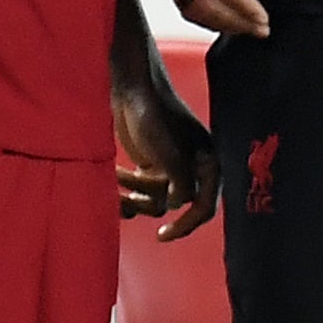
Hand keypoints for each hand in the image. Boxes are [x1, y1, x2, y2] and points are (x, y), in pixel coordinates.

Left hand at [113, 59, 217, 239]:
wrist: (131, 86)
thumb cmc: (156, 114)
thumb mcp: (172, 154)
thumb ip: (180, 185)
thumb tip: (177, 206)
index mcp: (207, 164)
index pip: (204, 207)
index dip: (186, 225)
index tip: (162, 236)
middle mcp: (192, 168)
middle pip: (174, 206)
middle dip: (147, 201)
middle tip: (128, 202)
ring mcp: (169, 167)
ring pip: (153, 200)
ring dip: (133, 193)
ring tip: (116, 176)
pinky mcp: (149, 164)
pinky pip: (141, 192)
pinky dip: (127, 192)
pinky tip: (115, 183)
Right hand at [151, 0, 279, 37]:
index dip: (246, 8)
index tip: (263, 19)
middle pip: (209, 4)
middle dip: (236, 22)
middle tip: (259, 29)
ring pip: (193, 10)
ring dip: (220, 24)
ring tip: (244, 27)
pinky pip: (182, 4)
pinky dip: (202, 17)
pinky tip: (221, 19)